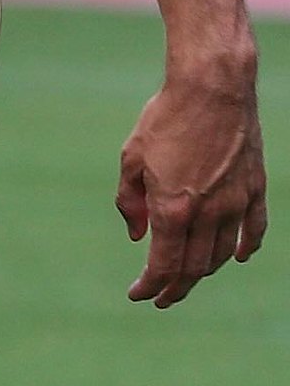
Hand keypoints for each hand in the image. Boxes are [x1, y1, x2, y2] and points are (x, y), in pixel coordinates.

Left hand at [117, 73, 266, 308]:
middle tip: (162, 297)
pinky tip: (238, 257)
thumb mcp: (132, 156)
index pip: (163, 265)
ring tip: (189, 276)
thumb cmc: (165, 117)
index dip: (150, 286)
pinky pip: (254, 231)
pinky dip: (245, 248)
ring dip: (204, 271)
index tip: (138, 294)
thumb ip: (131, 200)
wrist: (211, 88)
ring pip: (222, 255)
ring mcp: (236, 204)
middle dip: (175, 287)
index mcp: (173, 208)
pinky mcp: (255, 189)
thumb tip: (137, 235)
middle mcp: (207, 214)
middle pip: (194, 268)